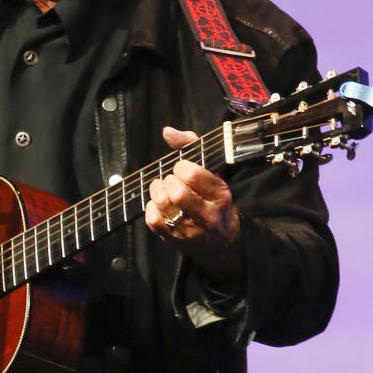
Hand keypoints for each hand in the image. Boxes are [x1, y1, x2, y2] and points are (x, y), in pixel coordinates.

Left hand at [144, 127, 244, 287]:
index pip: (192, 175)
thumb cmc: (211, 199)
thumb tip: (167, 131)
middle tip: (171, 180)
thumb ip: (190, 146)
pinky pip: (153, 219)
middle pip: (177, 192)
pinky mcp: (175, 240)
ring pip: (163, 204)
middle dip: (169, 180)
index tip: (181, 168)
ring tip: (163, 189)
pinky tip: (160, 204)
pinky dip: (151, 207)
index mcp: (220, 195)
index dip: (181, 167)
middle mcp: (208, 216)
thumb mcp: (211, 171)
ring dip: (157, 191)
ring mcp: (191, 231)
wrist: (220, 241)